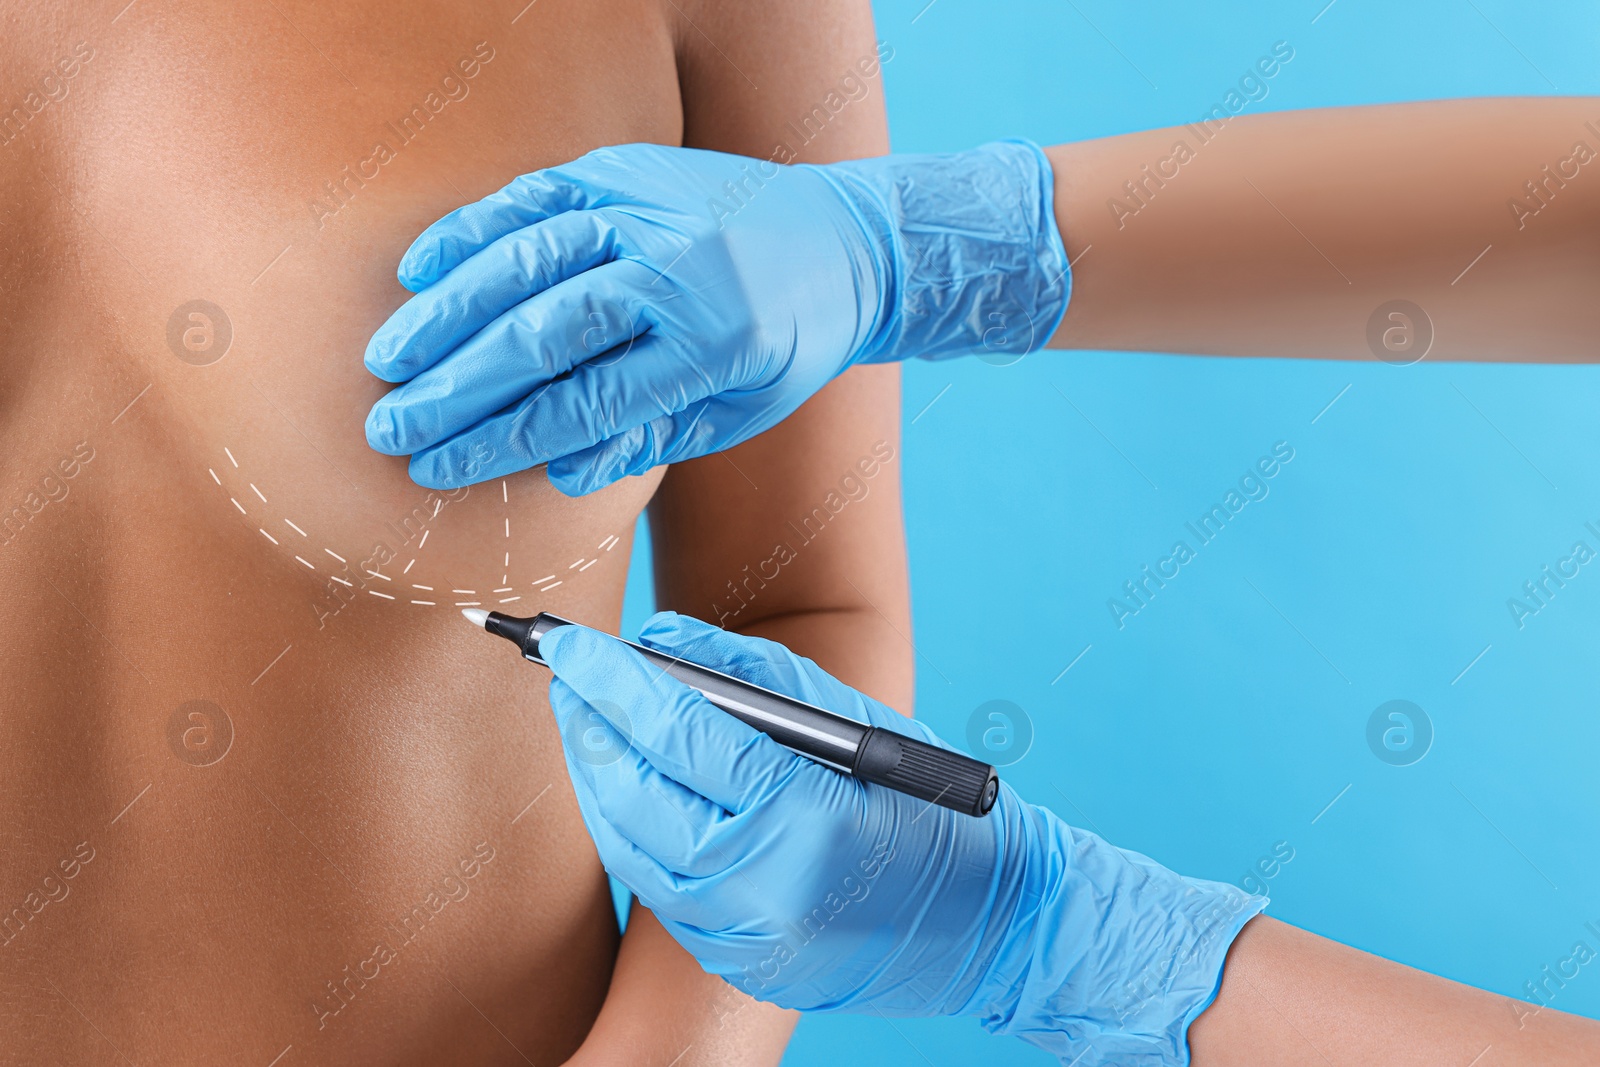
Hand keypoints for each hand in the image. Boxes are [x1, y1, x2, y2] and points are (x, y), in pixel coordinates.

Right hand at [363, 141, 1068, 493]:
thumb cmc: (786, 341)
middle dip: (456, 388)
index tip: (438, 467)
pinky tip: (419, 269)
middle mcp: (676, 271)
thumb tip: (555, 469)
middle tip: (389, 427)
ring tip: (388, 361)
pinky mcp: (625, 170)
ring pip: (525, 260)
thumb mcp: (737, 411)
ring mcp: (648, 210)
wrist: (846, 241)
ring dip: (446, 313)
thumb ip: (647, 439)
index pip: (584, 402)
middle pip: (541, 334)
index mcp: (712, 345)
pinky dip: (472, 230)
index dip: (501, 440)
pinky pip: (532, 196)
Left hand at [541, 614, 1263, 1064]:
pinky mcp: (736, 961)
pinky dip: (629, 827)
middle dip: (587, 722)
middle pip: (630, 789)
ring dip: (597, 773)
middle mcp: (759, 886)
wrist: (989, 929)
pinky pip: (654, 884)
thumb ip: (754, 673)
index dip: (608, 679)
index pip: (673, 731)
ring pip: (627, 842)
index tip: (563, 641)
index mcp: (801, 815)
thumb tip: (661, 637)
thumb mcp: (857, 724)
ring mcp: (742, 935)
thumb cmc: (932, 809)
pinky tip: (625, 785)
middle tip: (565, 671)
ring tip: (586, 717)